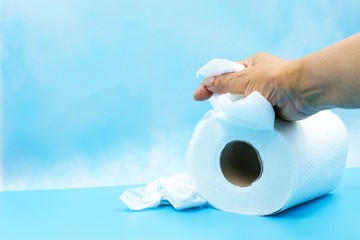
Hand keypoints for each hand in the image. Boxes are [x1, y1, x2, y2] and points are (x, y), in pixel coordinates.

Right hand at [193, 53, 316, 120]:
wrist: (304, 92)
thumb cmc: (277, 79)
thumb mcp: (245, 79)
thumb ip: (224, 82)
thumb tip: (207, 83)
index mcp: (251, 65)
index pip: (224, 73)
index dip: (210, 84)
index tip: (197, 96)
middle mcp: (257, 79)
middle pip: (232, 90)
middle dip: (224, 99)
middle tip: (216, 107)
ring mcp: (264, 95)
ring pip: (242, 104)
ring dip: (236, 110)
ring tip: (230, 116)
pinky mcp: (270, 109)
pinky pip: (252, 115)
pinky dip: (247, 119)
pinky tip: (241, 123)